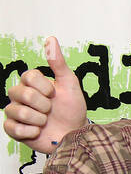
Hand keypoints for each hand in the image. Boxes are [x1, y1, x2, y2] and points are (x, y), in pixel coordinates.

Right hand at [3, 37, 88, 153]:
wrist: (75, 135)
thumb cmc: (72, 109)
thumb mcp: (69, 84)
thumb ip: (58, 63)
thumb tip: (51, 39)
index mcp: (30, 83)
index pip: (29, 76)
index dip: (45, 87)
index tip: (54, 94)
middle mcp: (19, 96)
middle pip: (23, 94)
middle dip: (44, 105)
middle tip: (51, 110)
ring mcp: (15, 112)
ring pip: (19, 112)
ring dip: (39, 120)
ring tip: (46, 122)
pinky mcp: (13, 130)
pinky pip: (14, 128)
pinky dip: (30, 132)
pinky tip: (38, 132)